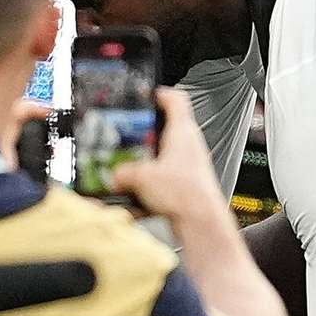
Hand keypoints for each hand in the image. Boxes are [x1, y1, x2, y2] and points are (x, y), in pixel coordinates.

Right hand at [103, 90, 225, 225]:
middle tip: (124, 137)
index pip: (175, 99)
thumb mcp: (141, 177)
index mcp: (183, 131)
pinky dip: (147, 186)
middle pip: (164, 129)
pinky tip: (133, 199)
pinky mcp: (185, 185)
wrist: (201, 223)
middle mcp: (188, 146)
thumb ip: (122, 172)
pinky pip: (161, 180)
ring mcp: (188, 166)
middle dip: (141, 134)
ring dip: (143, 162)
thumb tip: (113, 176)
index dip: (159, 92)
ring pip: (161, 156)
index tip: (144, 94)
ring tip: (125, 169)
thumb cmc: (187, 194)